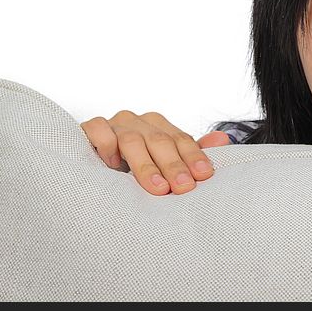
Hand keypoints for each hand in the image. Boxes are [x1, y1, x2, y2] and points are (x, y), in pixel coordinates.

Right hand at [80, 110, 230, 194]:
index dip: (193, 157)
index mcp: (159, 127)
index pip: (181, 140)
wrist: (88, 175)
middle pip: (160, 141)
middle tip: (183, 188)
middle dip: (173, 165)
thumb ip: (190, 153)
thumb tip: (223, 139)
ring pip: (132, 139)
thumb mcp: (162, 167)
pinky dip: (106, 144)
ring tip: (157, 188)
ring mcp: (113, 124)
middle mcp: (138, 122)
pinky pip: (98, 130)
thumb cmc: (130, 171)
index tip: (204, 176)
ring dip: (145, 165)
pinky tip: (113, 165)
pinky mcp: (88, 129)